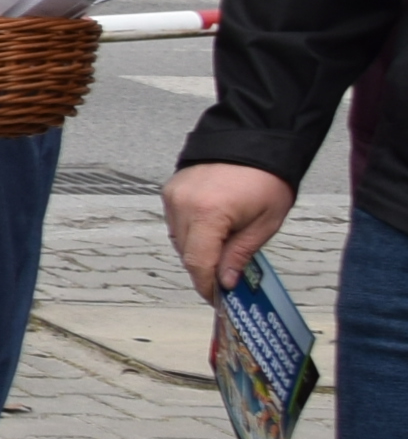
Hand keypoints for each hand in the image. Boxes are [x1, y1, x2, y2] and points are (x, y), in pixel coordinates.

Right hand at [167, 160, 295, 300]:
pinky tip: (212, 229)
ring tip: (222, 250)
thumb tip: (225, 282)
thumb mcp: (265, 223)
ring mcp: (173, 196)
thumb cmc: (267, 178)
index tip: (217, 299)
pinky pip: (176, 222)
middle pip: (186, 253)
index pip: (198, 262)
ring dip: (198, 250)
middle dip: (205, 269)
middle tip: (226, 278)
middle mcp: (183, 204)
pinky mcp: (170, 190)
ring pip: (178, 240)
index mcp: (208, 213)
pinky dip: (192, 232)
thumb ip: (240, 255)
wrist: (255, 139)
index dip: (206, 285)